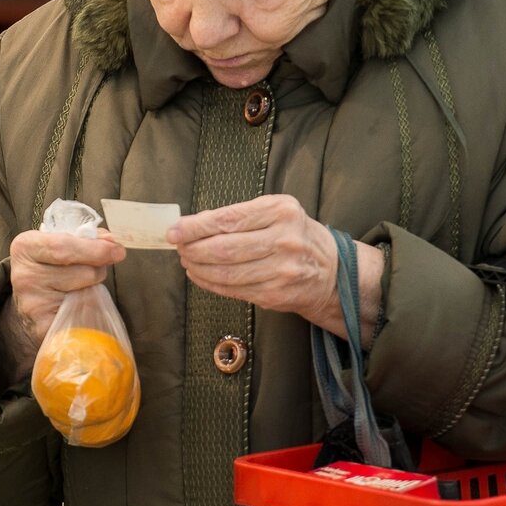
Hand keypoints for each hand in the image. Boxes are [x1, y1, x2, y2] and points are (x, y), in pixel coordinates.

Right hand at [0, 230, 123, 384]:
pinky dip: (88, 310)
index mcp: (26, 247)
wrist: (30, 305)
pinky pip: (82, 316)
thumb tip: (111, 242)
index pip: (63, 247)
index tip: (117, 251)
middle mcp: (25, 276)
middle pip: (81, 271)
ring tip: (81, 286)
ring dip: (93, 288)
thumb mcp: (59, 244)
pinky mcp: (44, 327)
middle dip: (98, 268)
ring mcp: (33, 304)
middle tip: (100, 267)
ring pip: (86, 293)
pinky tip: (77, 304)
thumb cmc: (50, 268)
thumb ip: (86, 238)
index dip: (94, 249)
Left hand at [168, 195, 384, 344]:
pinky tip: (200, 276)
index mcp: (280, 211)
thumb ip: (237, 216)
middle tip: (178, 248)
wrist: (332, 271)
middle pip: (224, 248)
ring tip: (187, 262)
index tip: (174, 231)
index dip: (195, 227)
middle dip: (193, 248)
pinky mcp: (276, 294)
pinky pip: (234, 290)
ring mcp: (282, 270)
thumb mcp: (274, 212)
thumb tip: (192, 224)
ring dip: (198, 268)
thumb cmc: (294, 235)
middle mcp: (284, 239)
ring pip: (226, 272)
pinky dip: (211, 284)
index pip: (227, 219)